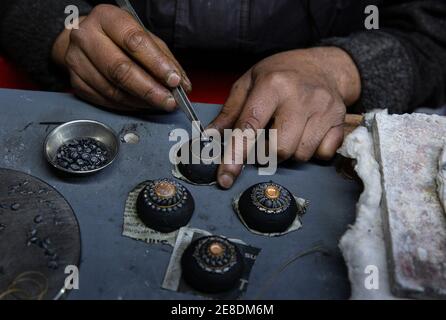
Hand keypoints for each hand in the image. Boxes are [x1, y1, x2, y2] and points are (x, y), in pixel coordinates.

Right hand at [51, 4, 190, 111]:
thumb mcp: (144, 37)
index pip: (134, 41)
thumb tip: (182, 84)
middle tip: (168, 100)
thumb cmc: (118, 38)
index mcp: (107, 18)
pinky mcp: (76, 82)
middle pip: (120, 69)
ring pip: (113, 89)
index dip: (157, 64)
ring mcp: (77, 60)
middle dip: (150, 89)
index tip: (174, 79)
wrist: (85, 41)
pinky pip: (106, 100)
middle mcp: (87, 36)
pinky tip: (141, 104)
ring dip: (141, 101)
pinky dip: (128, 106)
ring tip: (159, 103)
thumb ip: (164, 59)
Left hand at [209, 47, 360, 188]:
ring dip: (289, 152)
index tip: (225, 177)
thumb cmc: (281, 73)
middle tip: (266, 139)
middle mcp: (300, 97)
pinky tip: (307, 134)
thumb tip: (210, 136)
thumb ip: (230, 111)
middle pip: (279, 149)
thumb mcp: (249, 82)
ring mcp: (324, 109)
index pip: (250, 127)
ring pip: (301, 155)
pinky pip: (323, 153)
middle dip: (267, 153)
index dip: (235, 155)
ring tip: (287, 132)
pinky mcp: (340, 120)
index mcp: (273, 85)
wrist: (323, 65)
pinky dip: (312, 151)